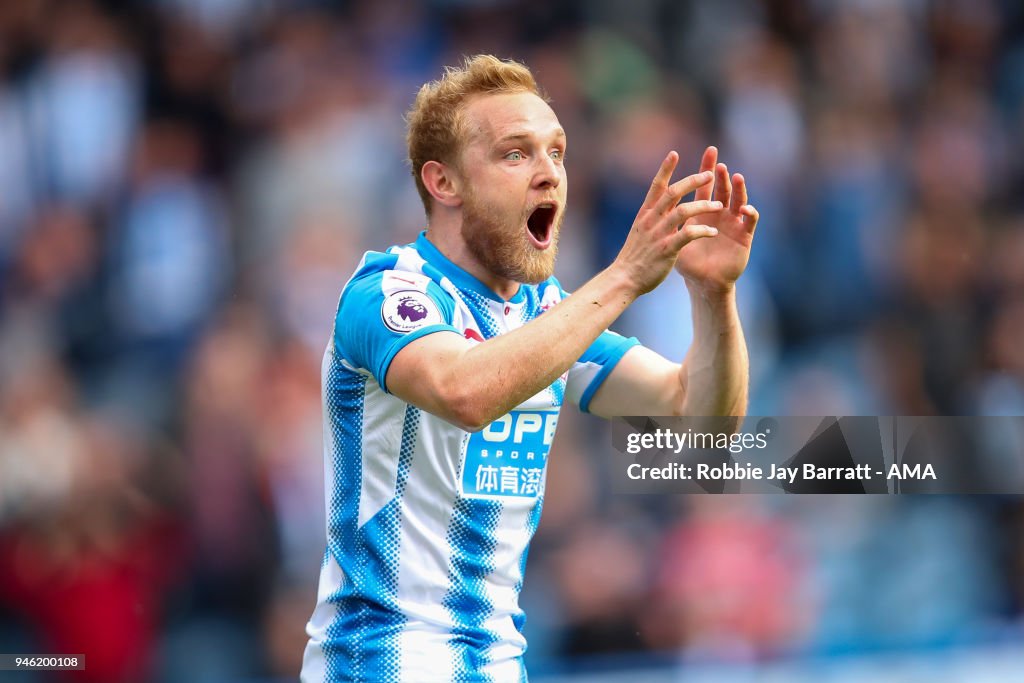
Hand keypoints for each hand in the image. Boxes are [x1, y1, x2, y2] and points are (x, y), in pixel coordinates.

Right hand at [613, 151, 724, 295]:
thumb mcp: (640, 231)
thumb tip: (660, 205)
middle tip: (709, 174)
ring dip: (703, 206)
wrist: (624, 278)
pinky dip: (702, 232)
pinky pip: (687, 235)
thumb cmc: (634, 256)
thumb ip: (651, 217)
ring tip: (718, 205)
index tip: (674, 153)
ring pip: (683, 211)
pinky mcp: (666, 249)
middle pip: (673, 193)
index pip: (656, 186)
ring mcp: (658, 234)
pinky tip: (712, 232)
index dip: (665, 169)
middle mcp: (651, 220)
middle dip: (693, 181)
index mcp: (645, 214)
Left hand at [675, 146, 759, 293]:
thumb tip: (654, 204)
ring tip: (735, 177)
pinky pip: (750, 221)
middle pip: (722, 189)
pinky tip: (744, 208)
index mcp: (702, 212)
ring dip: (738, 189)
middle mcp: (720, 214)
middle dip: (721, 175)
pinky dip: (749, 212)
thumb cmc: (688, 263)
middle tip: (719, 163)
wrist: (703, 283)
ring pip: (738, 200)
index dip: (706, 169)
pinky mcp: (744, 236)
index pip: (705, 186)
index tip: (708, 152)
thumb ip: (669, 221)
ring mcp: (733, 223)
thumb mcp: (675, 239)